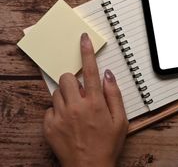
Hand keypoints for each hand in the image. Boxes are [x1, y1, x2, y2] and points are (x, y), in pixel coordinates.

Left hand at [43, 33, 128, 166]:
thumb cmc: (107, 145)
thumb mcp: (121, 120)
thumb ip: (115, 95)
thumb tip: (107, 75)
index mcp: (95, 103)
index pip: (90, 70)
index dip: (86, 52)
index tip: (83, 39)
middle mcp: (76, 106)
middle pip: (67, 78)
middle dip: (73, 81)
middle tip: (81, 93)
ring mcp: (61, 116)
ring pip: (57, 92)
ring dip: (66, 96)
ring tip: (76, 111)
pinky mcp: (49, 126)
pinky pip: (50, 109)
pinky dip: (58, 111)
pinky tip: (68, 122)